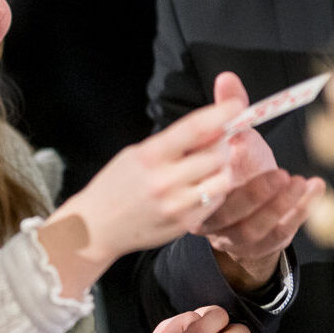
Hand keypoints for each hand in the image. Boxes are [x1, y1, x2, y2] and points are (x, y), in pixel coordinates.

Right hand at [37, 91, 242, 296]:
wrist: (97, 227)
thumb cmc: (116, 185)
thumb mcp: (137, 154)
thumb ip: (173, 142)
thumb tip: (212, 126)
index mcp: (150, 156)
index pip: (194, 129)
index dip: (220, 113)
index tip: (236, 105)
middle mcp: (164, 181)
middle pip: (216, 155)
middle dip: (221, 145)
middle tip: (215, 142)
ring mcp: (176, 206)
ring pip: (222, 180)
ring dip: (221, 169)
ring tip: (205, 166)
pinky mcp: (185, 224)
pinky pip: (215, 202)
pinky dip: (214, 190)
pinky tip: (197, 187)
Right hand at [195, 73, 324, 289]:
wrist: (243, 211)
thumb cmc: (234, 167)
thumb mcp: (229, 140)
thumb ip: (228, 112)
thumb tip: (227, 78)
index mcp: (192, 191)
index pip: (199, 182)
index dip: (219, 166)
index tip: (240, 144)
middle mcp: (207, 220)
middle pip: (225, 213)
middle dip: (255, 193)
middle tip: (279, 173)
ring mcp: (232, 238)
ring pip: (252, 229)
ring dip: (279, 205)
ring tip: (298, 181)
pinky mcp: (259, 246)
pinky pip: (278, 235)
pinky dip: (300, 213)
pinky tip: (315, 189)